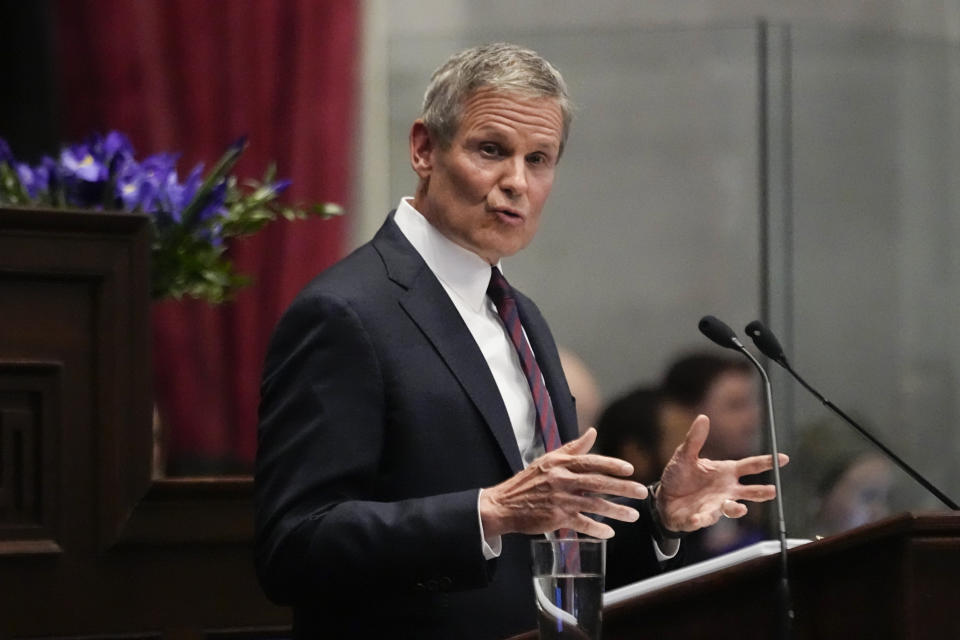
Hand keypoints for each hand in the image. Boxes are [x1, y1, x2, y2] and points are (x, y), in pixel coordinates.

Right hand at [478, 428, 647, 538]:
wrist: (504, 504)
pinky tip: (609, 532)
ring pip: (594, 505)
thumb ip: (573, 448)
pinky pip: (581, 524)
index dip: (612, 465)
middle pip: (598, 483)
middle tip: (641, 492)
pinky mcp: (556, 517)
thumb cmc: (529, 481)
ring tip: (633, 515)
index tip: (630, 470)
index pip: (591, 461)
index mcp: (560, 463)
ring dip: (616, 510)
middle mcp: (561, 479)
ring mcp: (559, 499)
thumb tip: (592, 432)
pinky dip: (596, 529)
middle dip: (622, 488)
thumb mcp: (549, 460)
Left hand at [656, 414, 788, 531]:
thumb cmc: (679, 476)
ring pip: (731, 509)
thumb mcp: (684, 455)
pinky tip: (696, 518)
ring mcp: (716, 505)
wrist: (663, 498)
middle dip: (761, 492)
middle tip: (772, 490)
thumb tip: (703, 417)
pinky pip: (703, 519)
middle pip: (749, 491)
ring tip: (740, 507)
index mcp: (725, 472)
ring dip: (735, 509)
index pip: (750, 466)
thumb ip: (695, 439)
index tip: (783, 458)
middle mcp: (726, 490)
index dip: (767, 462)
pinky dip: (700, 520)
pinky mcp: (701, 518)